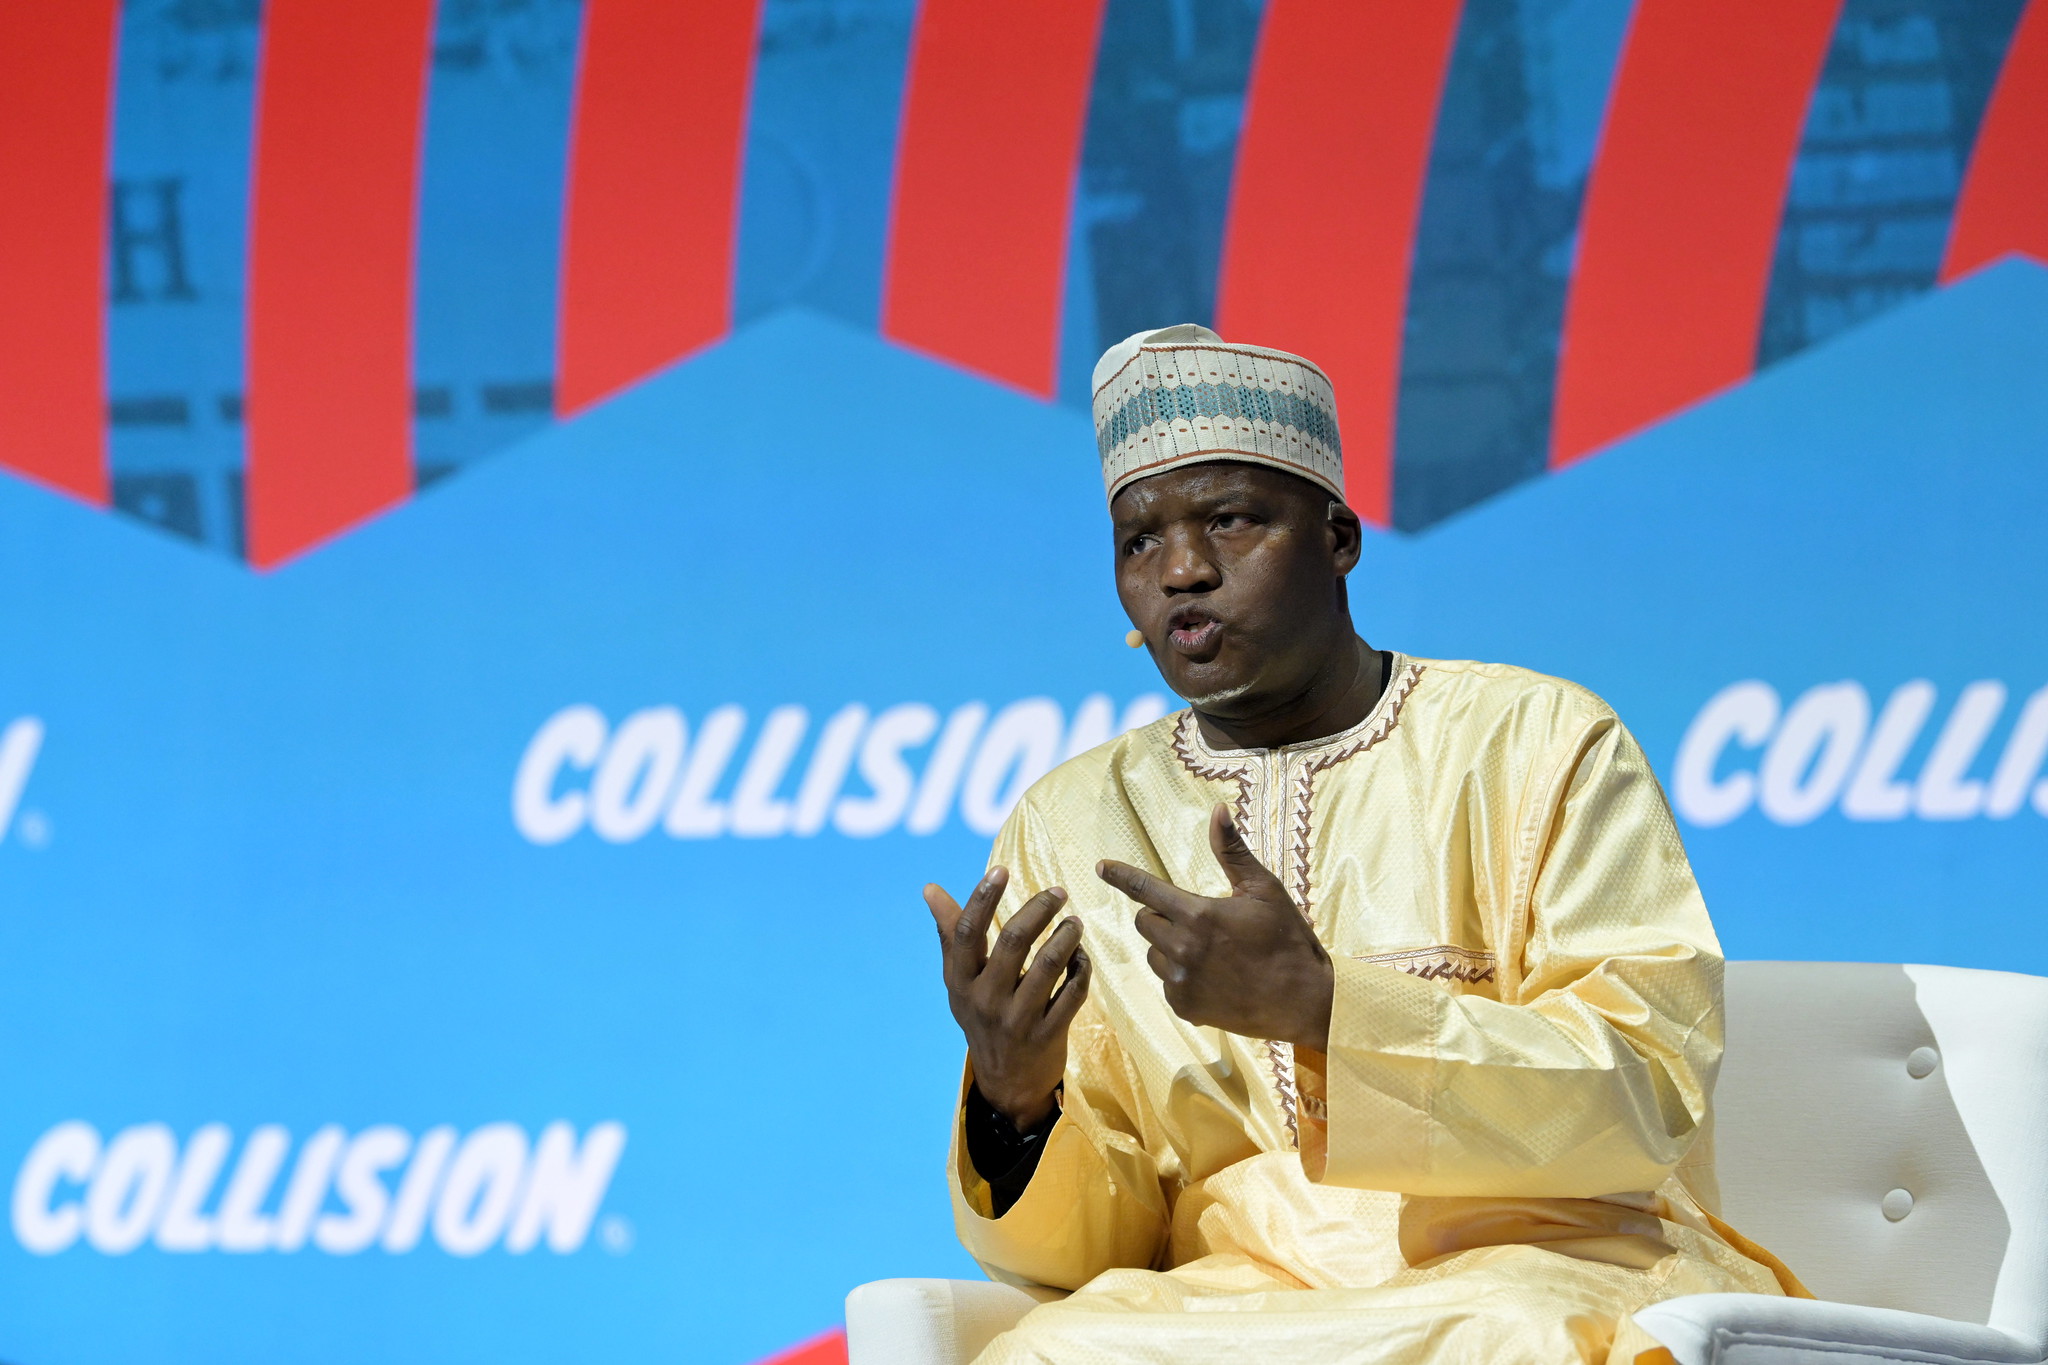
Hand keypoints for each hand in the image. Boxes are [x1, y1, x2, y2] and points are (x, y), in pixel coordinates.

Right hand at [925, 868, 1091, 1129]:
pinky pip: (1073, 993)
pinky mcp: (1048, 1034)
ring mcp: (1018, 1019)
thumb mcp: (959, 982)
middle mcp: (986, 999)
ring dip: (1066, 937)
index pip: (968, 932)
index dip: (983, 897)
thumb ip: (950, 933)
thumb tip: (930, 889)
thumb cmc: (980, 1018)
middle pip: (1014, 941)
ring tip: (1075, 922)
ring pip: (1049, 966)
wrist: (1006, 1082)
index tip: (1002, 870)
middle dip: (1039, 909)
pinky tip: (1081, 956)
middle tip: (1059, 892)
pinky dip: (1081, 969)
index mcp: (961, 982)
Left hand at [1097, 805, 1332, 1048]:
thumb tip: (1217, 810)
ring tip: (1210, 952)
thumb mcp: (1263, 889)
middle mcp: (1182, 949)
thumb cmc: (1287, 939)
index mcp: (1198, 915)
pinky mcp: (1184, 1007)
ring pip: (1153, 954)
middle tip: (1197, 921)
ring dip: (1169, 947)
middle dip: (1161, 916)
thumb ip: (1232, 852)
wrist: (1303, 1000)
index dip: (1121, 876)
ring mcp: (1181, 981)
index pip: (1146, 890)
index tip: (1101, 867)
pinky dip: (1181, 976)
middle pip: (1145, 923)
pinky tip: (1213, 977)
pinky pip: (1167, 983)